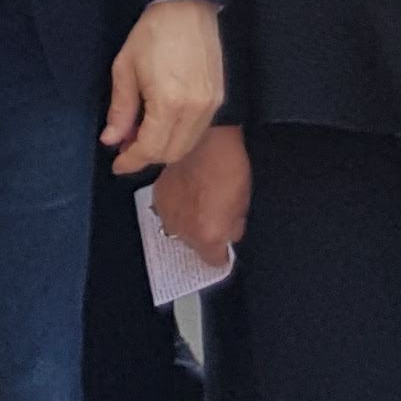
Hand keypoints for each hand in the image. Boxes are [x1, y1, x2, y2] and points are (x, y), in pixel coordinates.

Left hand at [104, 0, 223, 177]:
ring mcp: (210, 105)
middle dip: (146, 157)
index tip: (118, 165)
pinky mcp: (218, 98)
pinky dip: (178, 135)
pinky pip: (197, 131)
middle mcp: (195, 109)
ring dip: (163, 148)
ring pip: (186, 145)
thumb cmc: (153, 33)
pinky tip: (162, 124)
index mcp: (169, 102)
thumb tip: (112, 139)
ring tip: (141, 135)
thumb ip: (120, 110)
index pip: (150, 148)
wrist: (186, 9)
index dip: (131, 161)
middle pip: (171, 152)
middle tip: (125, 148)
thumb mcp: (125, 69)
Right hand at [155, 125, 252, 264]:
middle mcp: (183, 230)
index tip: (224, 247)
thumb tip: (228, 235)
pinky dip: (176, 206)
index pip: (214, 261)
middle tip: (213, 216)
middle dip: (203, 235)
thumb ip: (233, 228)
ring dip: (187, 221)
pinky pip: (167, 211)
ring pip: (178, 229)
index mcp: (208, 236)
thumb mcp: (243, 204)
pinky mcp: (157, 196)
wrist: (207, 139)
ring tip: (198, 203)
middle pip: (194, 246)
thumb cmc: (229, 168)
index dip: (221, 253)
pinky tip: (186, 192)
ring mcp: (167, 213)